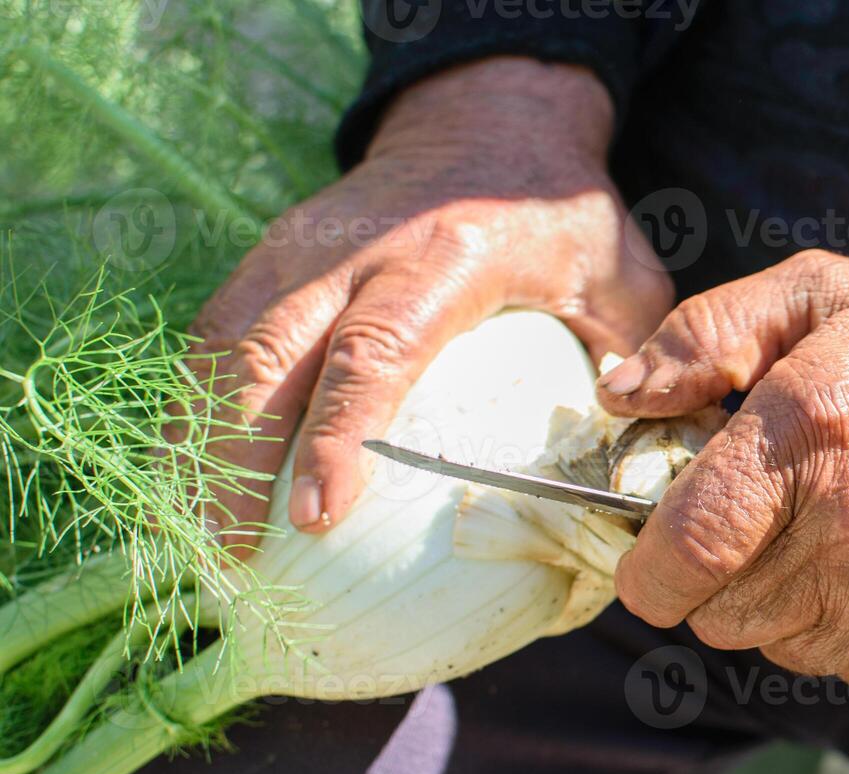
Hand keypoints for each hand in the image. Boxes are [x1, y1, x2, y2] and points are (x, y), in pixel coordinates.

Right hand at [188, 57, 671, 543]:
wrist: (490, 122)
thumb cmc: (561, 218)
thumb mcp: (621, 279)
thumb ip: (634, 366)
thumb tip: (634, 479)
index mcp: (445, 260)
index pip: (375, 350)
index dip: (337, 435)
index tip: (315, 516)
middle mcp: (355, 251)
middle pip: (269, 355)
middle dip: (236, 458)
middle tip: (235, 555)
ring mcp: (302, 247)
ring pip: (224, 346)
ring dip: (197, 440)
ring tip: (197, 534)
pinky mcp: (274, 253)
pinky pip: (217, 332)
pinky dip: (193, 405)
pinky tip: (193, 476)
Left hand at [596, 251, 848, 695]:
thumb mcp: (815, 294)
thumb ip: (704, 337)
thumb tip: (620, 396)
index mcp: (809, 431)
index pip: (686, 548)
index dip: (645, 572)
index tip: (644, 567)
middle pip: (719, 612)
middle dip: (715, 577)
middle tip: (754, 525)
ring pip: (775, 644)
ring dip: (777, 603)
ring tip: (824, 536)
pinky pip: (839, 666)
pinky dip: (837, 631)